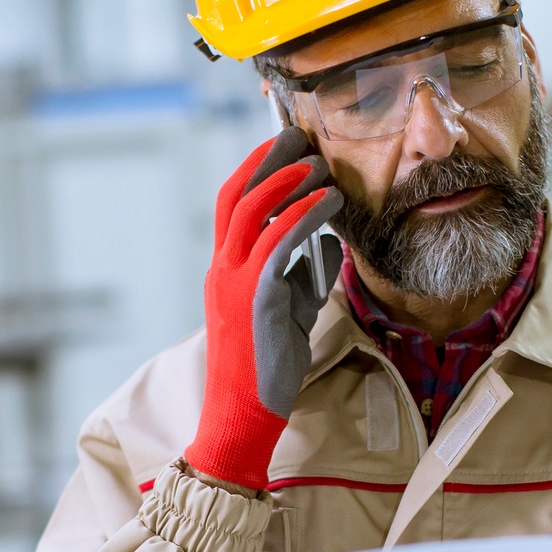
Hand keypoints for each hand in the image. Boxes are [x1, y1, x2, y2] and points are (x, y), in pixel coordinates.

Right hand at [185, 127, 343, 491]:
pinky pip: (278, 243)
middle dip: (267, 160)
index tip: (285, 145)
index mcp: (224, 269)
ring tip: (320, 165)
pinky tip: (329, 202)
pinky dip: (303, 215)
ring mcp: (233, 282)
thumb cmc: (268, 365)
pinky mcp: (255, 299)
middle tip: (300, 137)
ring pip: (253, 211)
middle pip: (235, 194)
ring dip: (289, 181)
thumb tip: (325, 240)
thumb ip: (304, 273)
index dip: (256, 167)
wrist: (245, 414)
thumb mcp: (291, 308)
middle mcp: (222, 268)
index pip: (230, 202)